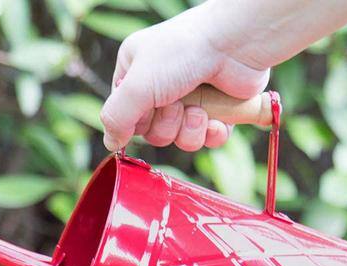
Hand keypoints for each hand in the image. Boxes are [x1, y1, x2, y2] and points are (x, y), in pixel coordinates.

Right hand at [100, 4, 270, 152]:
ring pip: (179, 139)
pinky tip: (217, 119)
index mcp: (135, 72)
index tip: (147, 108)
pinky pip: (206, 139)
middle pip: (152, 132)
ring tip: (200, 110)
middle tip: (176, 105)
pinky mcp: (216, 108)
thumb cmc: (183, 52)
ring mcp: (190, 97)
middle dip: (166, 126)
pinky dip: (211, 133)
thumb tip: (111, 143)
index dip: (136, 122)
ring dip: (189, 131)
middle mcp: (160, 85)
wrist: (236, 42)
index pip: (124, 116)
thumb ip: (116, 116)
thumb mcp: (137, 84)